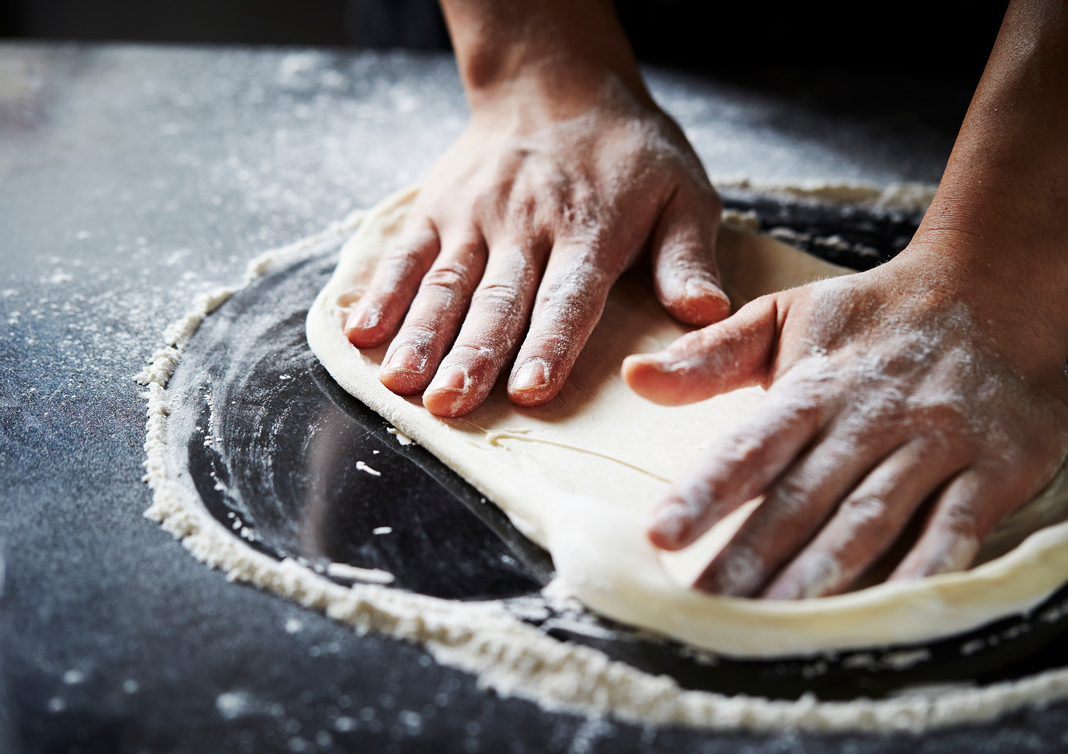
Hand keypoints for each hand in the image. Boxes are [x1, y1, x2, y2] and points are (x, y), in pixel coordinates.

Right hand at [343, 71, 728, 416]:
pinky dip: (382, 292)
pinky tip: (362, 331)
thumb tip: (706, 311)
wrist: (557, 84)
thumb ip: (688, 255)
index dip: (548, 343)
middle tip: (449, 404)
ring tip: (401, 380)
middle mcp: (526, 225)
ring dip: (422, 334)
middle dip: (472, 355)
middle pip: (497, 300)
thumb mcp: (682, 192)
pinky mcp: (439, 208)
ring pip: (446, 283)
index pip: (567, 296)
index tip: (530, 389)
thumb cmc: (627, 152)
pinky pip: (406, 253)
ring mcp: (475, 216)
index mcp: (589, 230)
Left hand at [623, 250, 1067, 598]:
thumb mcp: (785, 316)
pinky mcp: (995, 467)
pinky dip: (924, 570)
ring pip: (870, 517)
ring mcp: (935, 442)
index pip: (751, 445)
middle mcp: (870, 416)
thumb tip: (632, 375)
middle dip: (751, 554)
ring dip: (821, 571)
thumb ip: (711, 355)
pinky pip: (957, 527)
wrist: (996, 289)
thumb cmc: (872, 315)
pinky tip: (885, 612)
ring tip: (772, 619)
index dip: (705, 491)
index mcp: (813, 385)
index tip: (659, 535)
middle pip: (802, 495)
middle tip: (702, 606)